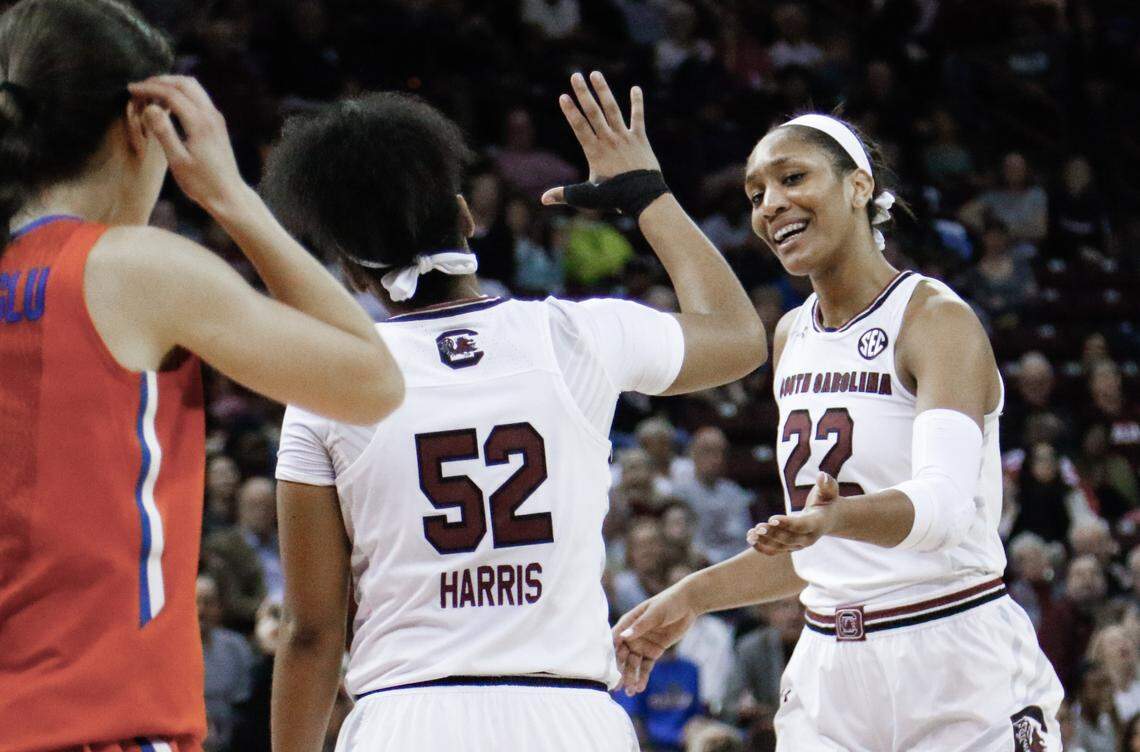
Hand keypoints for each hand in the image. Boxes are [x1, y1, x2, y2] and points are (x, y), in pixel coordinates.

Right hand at [128, 75, 246, 216]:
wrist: (228, 195)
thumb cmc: (201, 183)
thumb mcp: (178, 161)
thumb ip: (163, 132)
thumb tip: (150, 107)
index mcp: (200, 123)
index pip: (171, 93)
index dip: (149, 88)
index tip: (130, 89)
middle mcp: (211, 115)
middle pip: (184, 83)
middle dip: (160, 81)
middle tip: (140, 87)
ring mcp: (216, 118)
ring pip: (194, 87)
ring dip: (172, 84)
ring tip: (151, 92)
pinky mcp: (218, 123)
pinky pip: (199, 97)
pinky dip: (182, 93)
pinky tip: (168, 103)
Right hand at [541, 71, 660, 205]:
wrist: (643, 197)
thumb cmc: (613, 198)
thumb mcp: (586, 197)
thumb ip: (564, 194)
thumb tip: (542, 199)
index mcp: (594, 151)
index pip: (579, 127)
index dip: (570, 111)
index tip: (563, 96)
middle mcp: (608, 140)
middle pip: (593, 112)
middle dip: (583, 93)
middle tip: (575, 75)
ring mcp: (624, 137)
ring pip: (612, 109)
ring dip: (603, 91)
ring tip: (596, 74)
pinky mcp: (640, 139)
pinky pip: (638, 117)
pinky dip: (637, 103)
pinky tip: (636, 88)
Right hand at [611, 583, 697, 694]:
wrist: (688, 605)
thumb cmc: (668, 603)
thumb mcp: (654, 613)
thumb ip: (640, 626)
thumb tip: (624, 636)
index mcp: (628, 622)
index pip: (615, 639)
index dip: (610, 653)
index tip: (606, 669)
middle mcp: (633, 635)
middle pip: (623, 655)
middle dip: (619, 670)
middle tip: (616, 687)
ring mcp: (643, 644)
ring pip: (634, 664)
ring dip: (631, 677)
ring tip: (630, 692)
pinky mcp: (654, 651)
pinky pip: (647, 666)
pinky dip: (643, 677)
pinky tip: (640, 688)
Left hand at [748, 472, 839, 554]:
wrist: (830, 517)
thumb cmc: (827, 499)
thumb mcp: (829, 490)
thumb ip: (826, 483)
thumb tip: (821, 475)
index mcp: (818, 523)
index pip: (802, 526)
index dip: (787, 523)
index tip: (771, 518)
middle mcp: (809, 538)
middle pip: (789, 539)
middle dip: (773, 533)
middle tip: (758, 527)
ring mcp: (799, 545)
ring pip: (780, 547)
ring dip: (764, 541)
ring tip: (750, 533)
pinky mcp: (790, 547)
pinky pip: (775, 551)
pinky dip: (762, 547)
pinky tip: (750, 539)